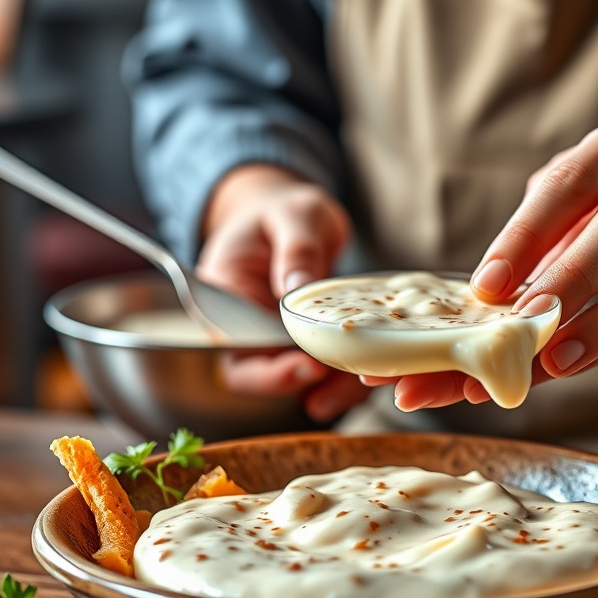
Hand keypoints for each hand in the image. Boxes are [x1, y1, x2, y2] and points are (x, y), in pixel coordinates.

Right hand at [197, 163, 369, 421]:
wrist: (292, 217)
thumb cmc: (285, 209)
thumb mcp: (295, 214)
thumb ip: (296, 247)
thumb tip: (295, 287)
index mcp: (226, 295)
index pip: (234, 347)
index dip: (266, 369)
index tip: (307, 366)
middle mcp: (244, 325)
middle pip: (259, 374)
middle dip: (298, 382)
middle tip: (336, 375)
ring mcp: (272, 337)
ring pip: (292, 379)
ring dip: (327, 387)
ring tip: (361, 380)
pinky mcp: (303, 342)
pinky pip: (321, 368)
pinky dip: (345, 376)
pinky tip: (371, 372)